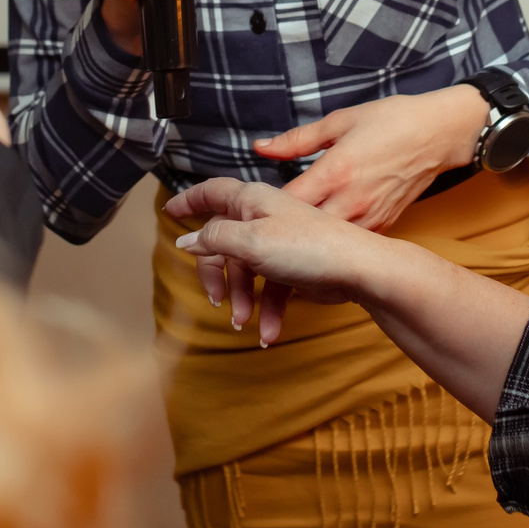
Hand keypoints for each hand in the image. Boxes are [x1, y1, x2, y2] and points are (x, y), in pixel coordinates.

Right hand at [168, 177, 389, 343]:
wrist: (358, 270)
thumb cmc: (308, 247)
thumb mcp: (251, 241)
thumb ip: (215, 239)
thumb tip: (187, 241)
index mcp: (251, 201)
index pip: (212, 193)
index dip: (189, 200)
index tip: (170, 212)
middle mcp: (263, 218)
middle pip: (223, 242)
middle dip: (216, 274)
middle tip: (217, 300)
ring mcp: (279, 242)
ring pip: (246, 270)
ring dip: (244, 299)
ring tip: (245, 323)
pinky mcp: (294, 266)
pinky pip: (270, 288)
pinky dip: (267, 311)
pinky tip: (268, 334)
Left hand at [255, 86, 489, 229]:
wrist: (441, 134)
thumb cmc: (393, 121)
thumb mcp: (341, 121)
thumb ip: (297, 140)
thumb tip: (260, 147)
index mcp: (336, 171)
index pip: (287, 202)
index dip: (259, 212)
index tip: (239, 214)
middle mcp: (351, 201)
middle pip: (301, 231)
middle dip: (276, 236)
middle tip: (251, 238)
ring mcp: (369, 218)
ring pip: (324, 244)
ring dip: (302, 245)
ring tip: (278, 246)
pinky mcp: (383, 226)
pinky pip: (348, 243)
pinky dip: (329, 246)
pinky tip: (314, 245)